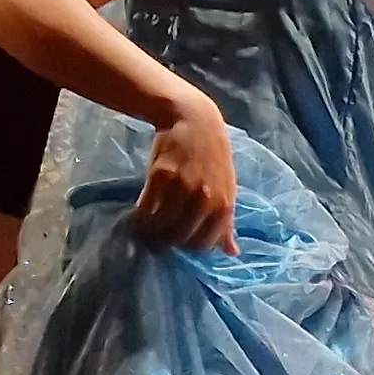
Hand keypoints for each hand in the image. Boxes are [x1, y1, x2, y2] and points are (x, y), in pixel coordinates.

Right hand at [133, 109, 238, 251]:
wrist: (194, 121)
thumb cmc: (213, 158)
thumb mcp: (228, 189)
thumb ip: (227, 222)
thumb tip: (232, 252)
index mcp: (224, 205)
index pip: (203, 244)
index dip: (189, 247)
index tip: (180, 242)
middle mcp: (204, 199)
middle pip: (180, 238)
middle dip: (168, 242)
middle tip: (160, 238)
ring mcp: (182, 188)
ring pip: (161, 226)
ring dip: (152, 232)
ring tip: (149, 229)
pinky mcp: (159, 177)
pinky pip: (145, 209)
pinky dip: (141, 217)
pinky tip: (142, 214)